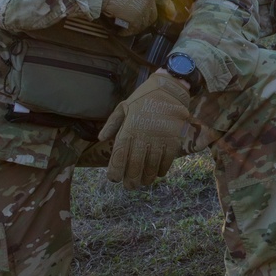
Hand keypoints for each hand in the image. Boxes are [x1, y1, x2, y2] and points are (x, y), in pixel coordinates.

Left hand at [98, 69, 194, 187]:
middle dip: (131, 179)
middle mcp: (143, 137)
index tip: (114, 178)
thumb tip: (101, 139)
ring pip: (151, 167)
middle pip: (135, 166)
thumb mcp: (124, 106)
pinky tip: (157, 174)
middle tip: (129, 186)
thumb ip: (112, 124)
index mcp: (129, 129)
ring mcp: (159, 140)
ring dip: (146, 178)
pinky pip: (166, 161)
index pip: (119, 156)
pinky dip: (161, 170)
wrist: (170, 89)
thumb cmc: (144, 97)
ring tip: (143, 183)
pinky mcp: (173, 141)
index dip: (115, 170)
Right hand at [102, 0, 175, 32]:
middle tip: (134, 20)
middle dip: (145, 18)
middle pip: (153, 14)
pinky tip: (120, 30)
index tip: (171, 12)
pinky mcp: (136, 21)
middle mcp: (149, 0)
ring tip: (125, 26)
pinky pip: (134, 30)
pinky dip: (127, 31)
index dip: (167, 5)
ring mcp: (144, 11)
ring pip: (143, 24)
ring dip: (135, 26)